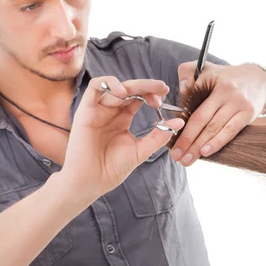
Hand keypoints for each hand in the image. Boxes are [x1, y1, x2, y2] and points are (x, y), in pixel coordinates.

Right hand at [59, 76, 184, 202]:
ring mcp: (98, 109)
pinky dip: (110, 83)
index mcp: (123, 118)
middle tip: (163, 88)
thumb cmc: (111, 168)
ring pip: (116, 85)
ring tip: (149, 92)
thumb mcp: (140, 151)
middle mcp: (111, 111)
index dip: (152, 94)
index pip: (139, 97)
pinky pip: (95, 86)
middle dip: (148, 86)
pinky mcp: (86, 110)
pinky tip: (124, 92)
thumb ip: (158, 136)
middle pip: (130, 89)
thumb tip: (179, 122)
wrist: (90, 182)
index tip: (164, 101)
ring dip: (135, 85)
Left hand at [171, 61, 265, 165]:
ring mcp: (238, 104)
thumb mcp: (207, 68)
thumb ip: (187, 74)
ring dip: (199, 146)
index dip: (181, 124)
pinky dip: (217, 143)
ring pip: (215, 128)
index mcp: (213, 81)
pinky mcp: (248, 114)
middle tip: (175, 156)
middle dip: (187, 140)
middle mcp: (226, 92)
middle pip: (202, 119)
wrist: (260, 79)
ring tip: (187, 160)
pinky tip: (206, 152)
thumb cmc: (227, 77)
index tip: (169, 137)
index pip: (193, 105)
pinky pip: (230, 131)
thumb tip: (180, 92)